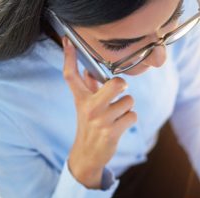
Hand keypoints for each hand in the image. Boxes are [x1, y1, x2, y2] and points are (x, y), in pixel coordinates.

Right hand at [62, 37, 136, 188]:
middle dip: (122, 86)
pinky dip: (129, 120)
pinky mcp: (112, 132)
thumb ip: (89, 87)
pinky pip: (132, 116)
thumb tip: (88, 68)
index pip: (71, 75)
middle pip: (116, 84)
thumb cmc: (89, 126)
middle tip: (119, 92)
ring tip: (116, 116)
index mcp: (81, 99)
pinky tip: (119, 126)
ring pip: (129, 102)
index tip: (67, 40)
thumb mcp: (86, 106)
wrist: (87, 155)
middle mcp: (89, 107)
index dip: (69, 57)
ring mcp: (101, 120)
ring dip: (127, 108)